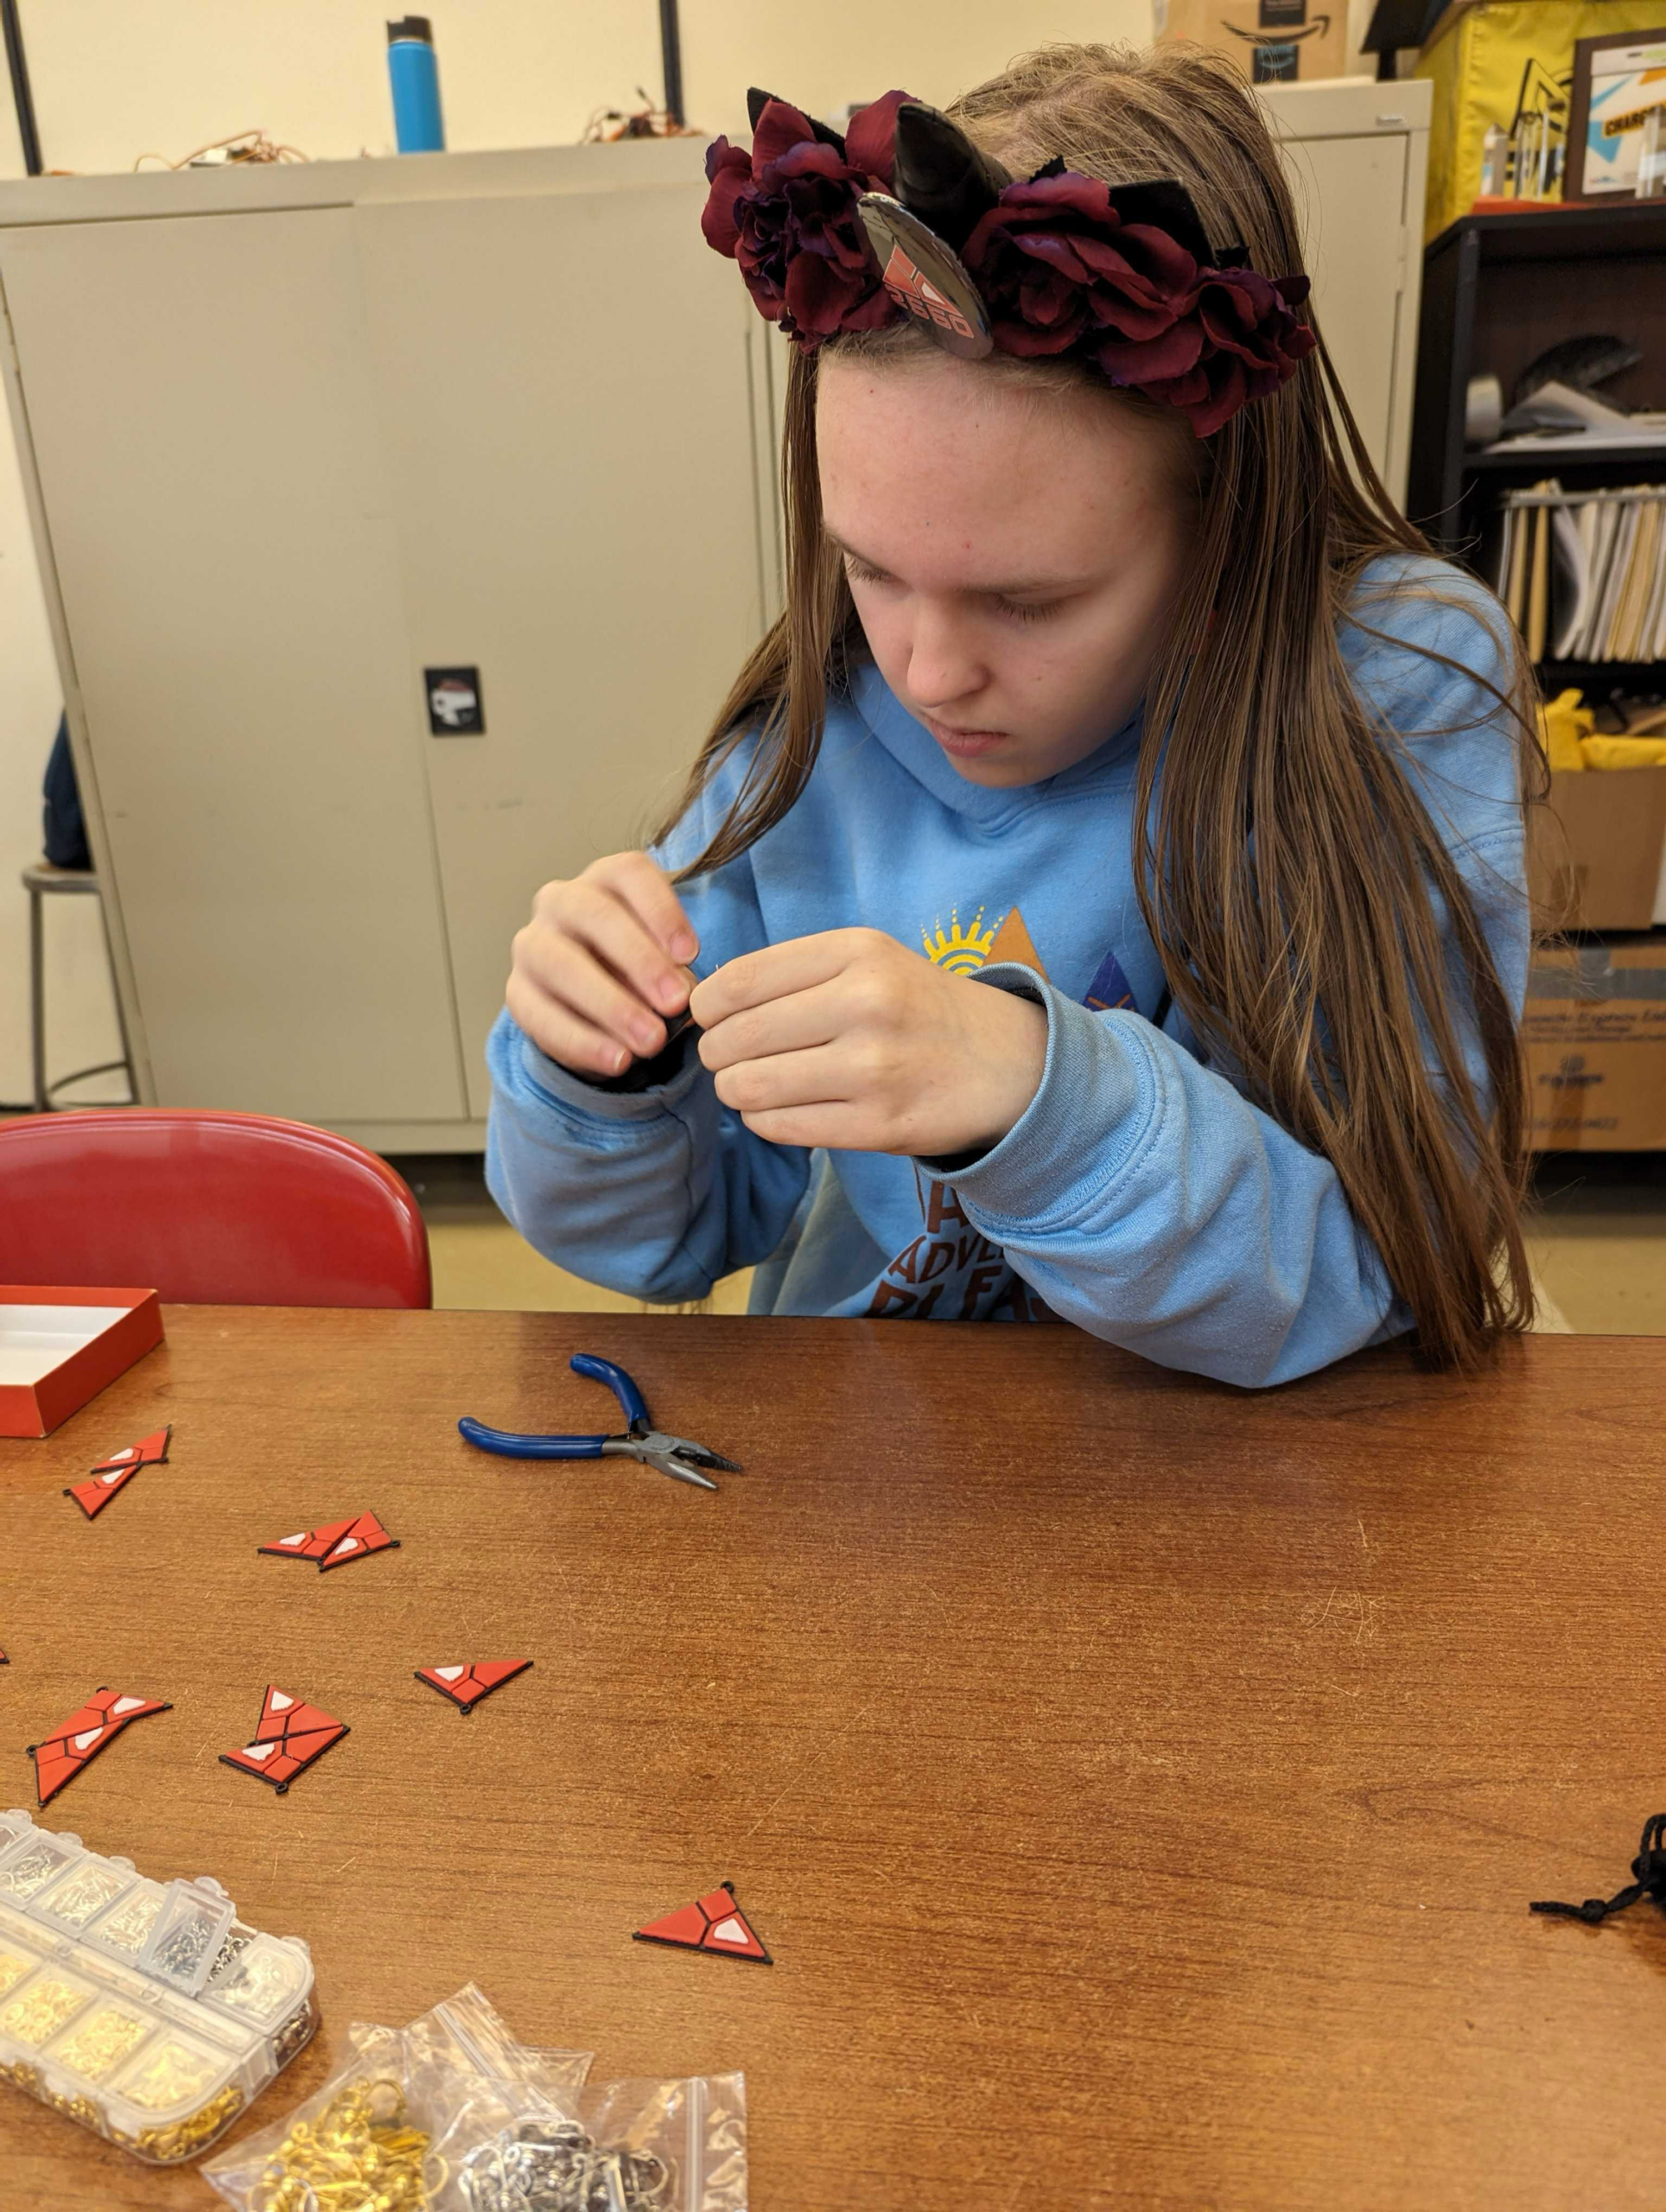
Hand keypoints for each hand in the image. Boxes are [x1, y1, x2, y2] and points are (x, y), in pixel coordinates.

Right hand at [507, 852, 697, 1077]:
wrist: (595, 1003)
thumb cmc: (641, 969)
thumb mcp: (666, 961)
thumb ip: (674, 971)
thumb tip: (683, 997)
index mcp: (606, 880)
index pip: (629, 874)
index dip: (661, 911)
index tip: (691, 954)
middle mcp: (561, 901)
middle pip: (594, 914)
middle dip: (639, 960)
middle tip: (676, 1003)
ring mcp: (532, 944)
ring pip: (560, 963)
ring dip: (610, 1004)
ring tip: (650, 1041)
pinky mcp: (517, 991)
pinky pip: (541, 1015)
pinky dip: (582, 1042)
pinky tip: (618, 1061)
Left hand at [691, 928, 1047, 1155]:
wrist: (1008, 1063)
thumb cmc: (918, 1008)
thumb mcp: (869, 959)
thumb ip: (794, 971)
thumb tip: (704, 1003)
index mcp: (856, 953)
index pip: (737, 981)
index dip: (705, 1008)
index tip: (709, 1019)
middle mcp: (866, 1004)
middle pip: (737, 1037)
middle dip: (716, 1054)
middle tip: (726, 1058)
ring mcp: (874, 1068)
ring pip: (751, 1086)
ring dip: (735, 1090)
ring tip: (750, 1083)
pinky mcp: (880, 1125)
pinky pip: (781, 1126)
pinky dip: (763, 1120)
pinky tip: (779, 1108)